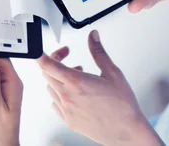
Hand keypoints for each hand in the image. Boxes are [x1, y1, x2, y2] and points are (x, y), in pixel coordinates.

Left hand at [39, 31, 163, 145]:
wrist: (128, 132)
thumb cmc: (123, 106)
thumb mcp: (112, 73)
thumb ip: (99, 52)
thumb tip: (93, 37)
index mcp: (76, 82)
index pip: (46, 64)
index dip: (40, 53)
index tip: (41, 49)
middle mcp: (67, 96)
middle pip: (47, 73)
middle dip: (54, 61)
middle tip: (67, 57)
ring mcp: (66, 110)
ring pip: (50, 88)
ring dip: (57, 78)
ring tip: (75, 75)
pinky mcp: (69, 120)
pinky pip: (55, 103)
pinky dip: (59, 94)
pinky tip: (73, 92)